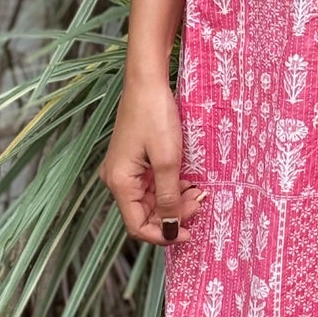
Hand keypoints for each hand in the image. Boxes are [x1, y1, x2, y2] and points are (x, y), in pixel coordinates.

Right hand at [98, 71, 206, 247]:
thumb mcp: (167, 160)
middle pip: (145, 213)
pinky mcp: (134, 161)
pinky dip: (171, 187)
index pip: (137, 226)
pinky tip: (188, 180)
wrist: (148, 82)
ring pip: (151, 200)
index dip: (163, 234)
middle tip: (199, 202)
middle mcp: (117, 180)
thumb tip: (169, 229)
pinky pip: (152, 185)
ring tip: (198, 191)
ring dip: (175, 201)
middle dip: (173, 214)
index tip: (190, 232)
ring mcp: (125, 170)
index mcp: (120, 183)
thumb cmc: (155, 116)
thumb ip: (168, 198)